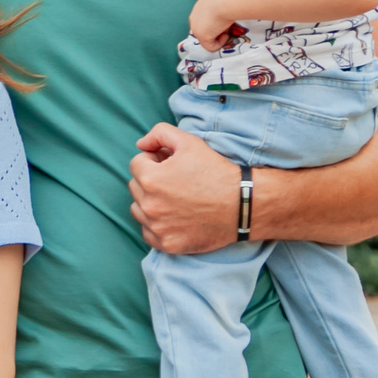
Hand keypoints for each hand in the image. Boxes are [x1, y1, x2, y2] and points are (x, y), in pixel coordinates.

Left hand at [130, 122, 241, 253]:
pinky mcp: (166, 244)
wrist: (242, 204)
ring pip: (138, 209)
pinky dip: (156, 224)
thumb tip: (140, 145)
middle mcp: (149, 205)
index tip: (170, 165)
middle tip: (175, 180)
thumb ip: (159, 133)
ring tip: (174, 198)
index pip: (137, 164)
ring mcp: (157, 227)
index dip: (154, 160)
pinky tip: (174, 216)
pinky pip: (147, 232)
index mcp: (151, 179)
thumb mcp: (189, 141)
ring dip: (149, 201)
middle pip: (135, 186)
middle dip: (150, 179)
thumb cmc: (216, 171)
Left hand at [187, 0, 244, 51]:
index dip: (217, 24)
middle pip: (206, 31)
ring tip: (227, 27)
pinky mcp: (201, 36)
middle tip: (228, 25)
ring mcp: (196, 28)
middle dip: (218, 31)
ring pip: (208, 40)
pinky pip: (211, 47)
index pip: (206, 21)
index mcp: (199, 8)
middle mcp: (194, 18)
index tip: (226, 20)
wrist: (227, 0)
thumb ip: (219, 12)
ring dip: (220, 35)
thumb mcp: (222, 4)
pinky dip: (221, 43)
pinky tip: (226, 33)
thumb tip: (226, 19)